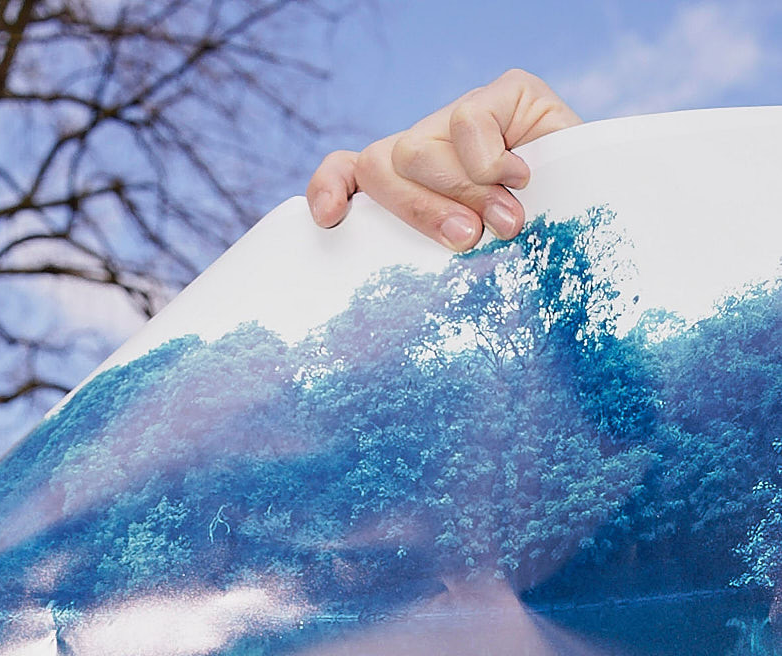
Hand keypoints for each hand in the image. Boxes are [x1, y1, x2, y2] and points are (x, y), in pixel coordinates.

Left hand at [307, 69, 580, 249]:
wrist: (604, 214)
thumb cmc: (536, 253)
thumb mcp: (478, 263)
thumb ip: (437, 259)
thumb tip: (411, 282)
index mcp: (410, 187)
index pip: (351, 172)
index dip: (332, 187)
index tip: (330, 219)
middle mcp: (429, 147)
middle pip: (382, 165)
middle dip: (421, 210)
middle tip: (467, 239)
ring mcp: (463, 118)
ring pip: (418, 150)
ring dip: (462, 192)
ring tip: (506, 220)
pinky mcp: (506, 93)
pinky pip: (467, 121)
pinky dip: (488, 160)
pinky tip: (519, 178)